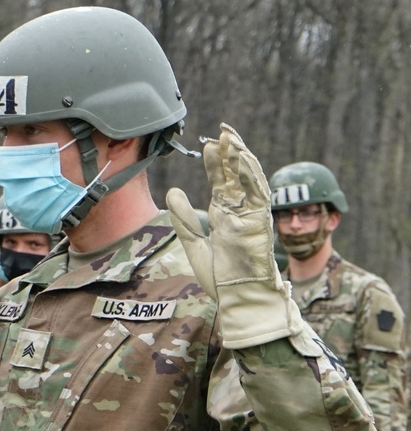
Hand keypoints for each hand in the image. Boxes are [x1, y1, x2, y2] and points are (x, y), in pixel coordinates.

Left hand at [165, 124, 302, 348]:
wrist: (238, 299)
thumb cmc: (221, 278)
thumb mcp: (194, 244)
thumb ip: (183, 218)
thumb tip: (172, 191)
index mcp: (224, 216)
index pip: (220, 182)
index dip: (216, 163)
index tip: (209, 144)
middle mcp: (238, 213)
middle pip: (234, 177)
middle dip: (229, 154)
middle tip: (221, 131)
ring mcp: (250, 217)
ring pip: (248, 181)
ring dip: (240, 159)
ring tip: (231, 138)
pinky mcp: (258, 225)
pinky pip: (258, 196)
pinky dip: (250, 177)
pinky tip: (242, 160)